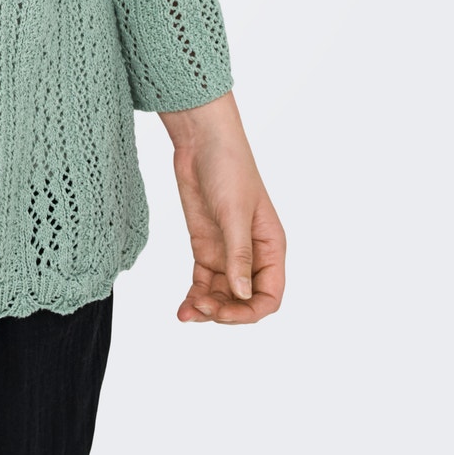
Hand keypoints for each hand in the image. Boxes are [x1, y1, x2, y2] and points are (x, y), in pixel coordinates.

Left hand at [159, 91, 285, 324]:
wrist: (200, 141)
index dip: (251, 312)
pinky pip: (202, 282)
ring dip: (206, 308)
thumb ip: (239, 254)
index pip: (270, 295)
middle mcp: (251, 255)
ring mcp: (227, 252)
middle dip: (225, 311)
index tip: (226, 313)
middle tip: (201, 308)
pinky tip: (182, 309)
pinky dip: (194, 296)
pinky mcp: (205, 247)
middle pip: (243, 300)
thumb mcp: (234, 212)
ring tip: (186, 314)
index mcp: (271, 247)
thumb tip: (242, 295)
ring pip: (221, 295)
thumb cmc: (228, 167)